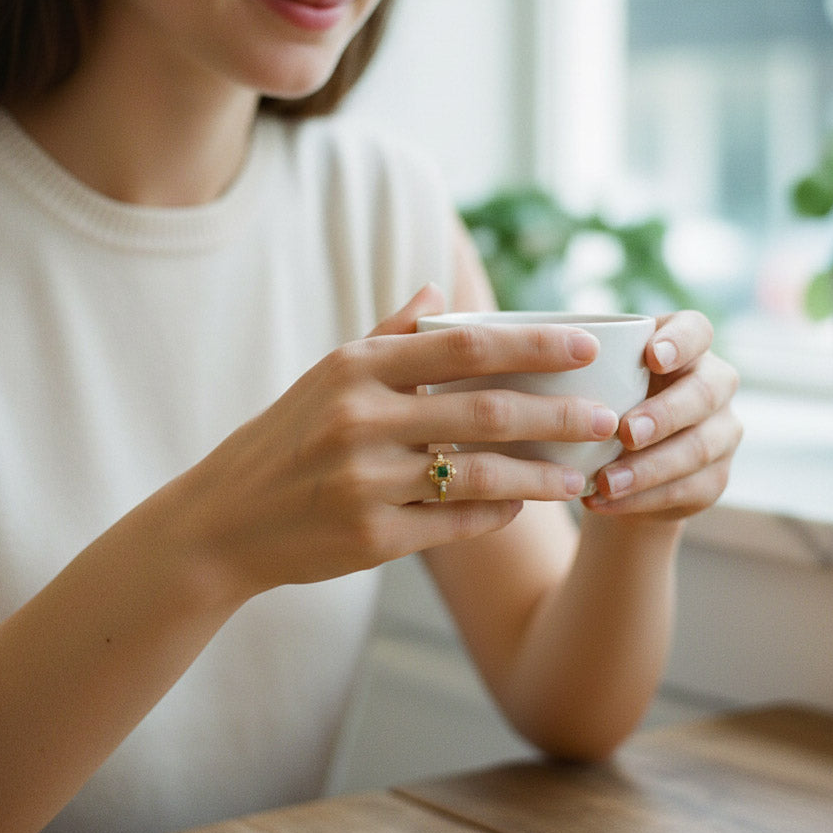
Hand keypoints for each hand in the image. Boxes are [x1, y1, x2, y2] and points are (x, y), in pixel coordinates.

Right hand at [166, 285, 617, 600]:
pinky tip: (521, 506)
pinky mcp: (370, 539)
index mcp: (357, 369)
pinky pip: (454, 523)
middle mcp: (361, 419)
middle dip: (558, 414)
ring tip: (581, 476)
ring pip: (480, 474)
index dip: (533, 344)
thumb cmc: (285, 439)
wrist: (224, 522)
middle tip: (608, 418)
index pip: (465, 345)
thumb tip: (440, 292)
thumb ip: (388, 334)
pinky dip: (496, 512)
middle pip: (487, 409)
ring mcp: (365, 482)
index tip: (586, 345)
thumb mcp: (327, 376)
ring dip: (541, 476)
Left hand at [582, 310, 741, 521]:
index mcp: (687, 347)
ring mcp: (721, 433)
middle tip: (626, 432)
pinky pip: (686, 489)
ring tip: (605, 481)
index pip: (697, 330)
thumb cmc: (600, 403)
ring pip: (697, 449)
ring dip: (648, 468)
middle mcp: (714, 385)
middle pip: (703, 394)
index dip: (680, 342)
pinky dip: (640, 498)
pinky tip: (603, 501)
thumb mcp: (593, 379)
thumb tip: (531, 360)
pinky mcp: (715, 478)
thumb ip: (581, 366)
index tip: (651, 357)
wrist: (618, 466)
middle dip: (663, 415)